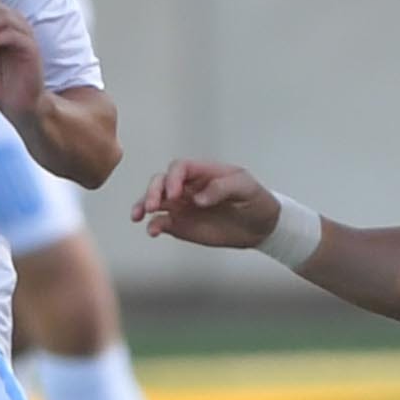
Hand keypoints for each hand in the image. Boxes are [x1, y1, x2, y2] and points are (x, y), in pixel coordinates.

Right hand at [131, 158, 278, 248]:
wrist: (262, 227)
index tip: (176, 194)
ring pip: (155, 201)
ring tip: (138, 216)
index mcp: (202, 172)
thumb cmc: (255, 199)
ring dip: (143, 205)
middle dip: (152, 191)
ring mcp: (182, 206)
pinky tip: (152, 231)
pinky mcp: (181, 225)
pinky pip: (161, 222)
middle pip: (161, 181)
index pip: (179, 168)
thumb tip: (198, 199)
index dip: (173, 179)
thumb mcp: (245, 187)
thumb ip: (222, 188)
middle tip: (151, 205)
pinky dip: (153, 225)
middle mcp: (188, 187)